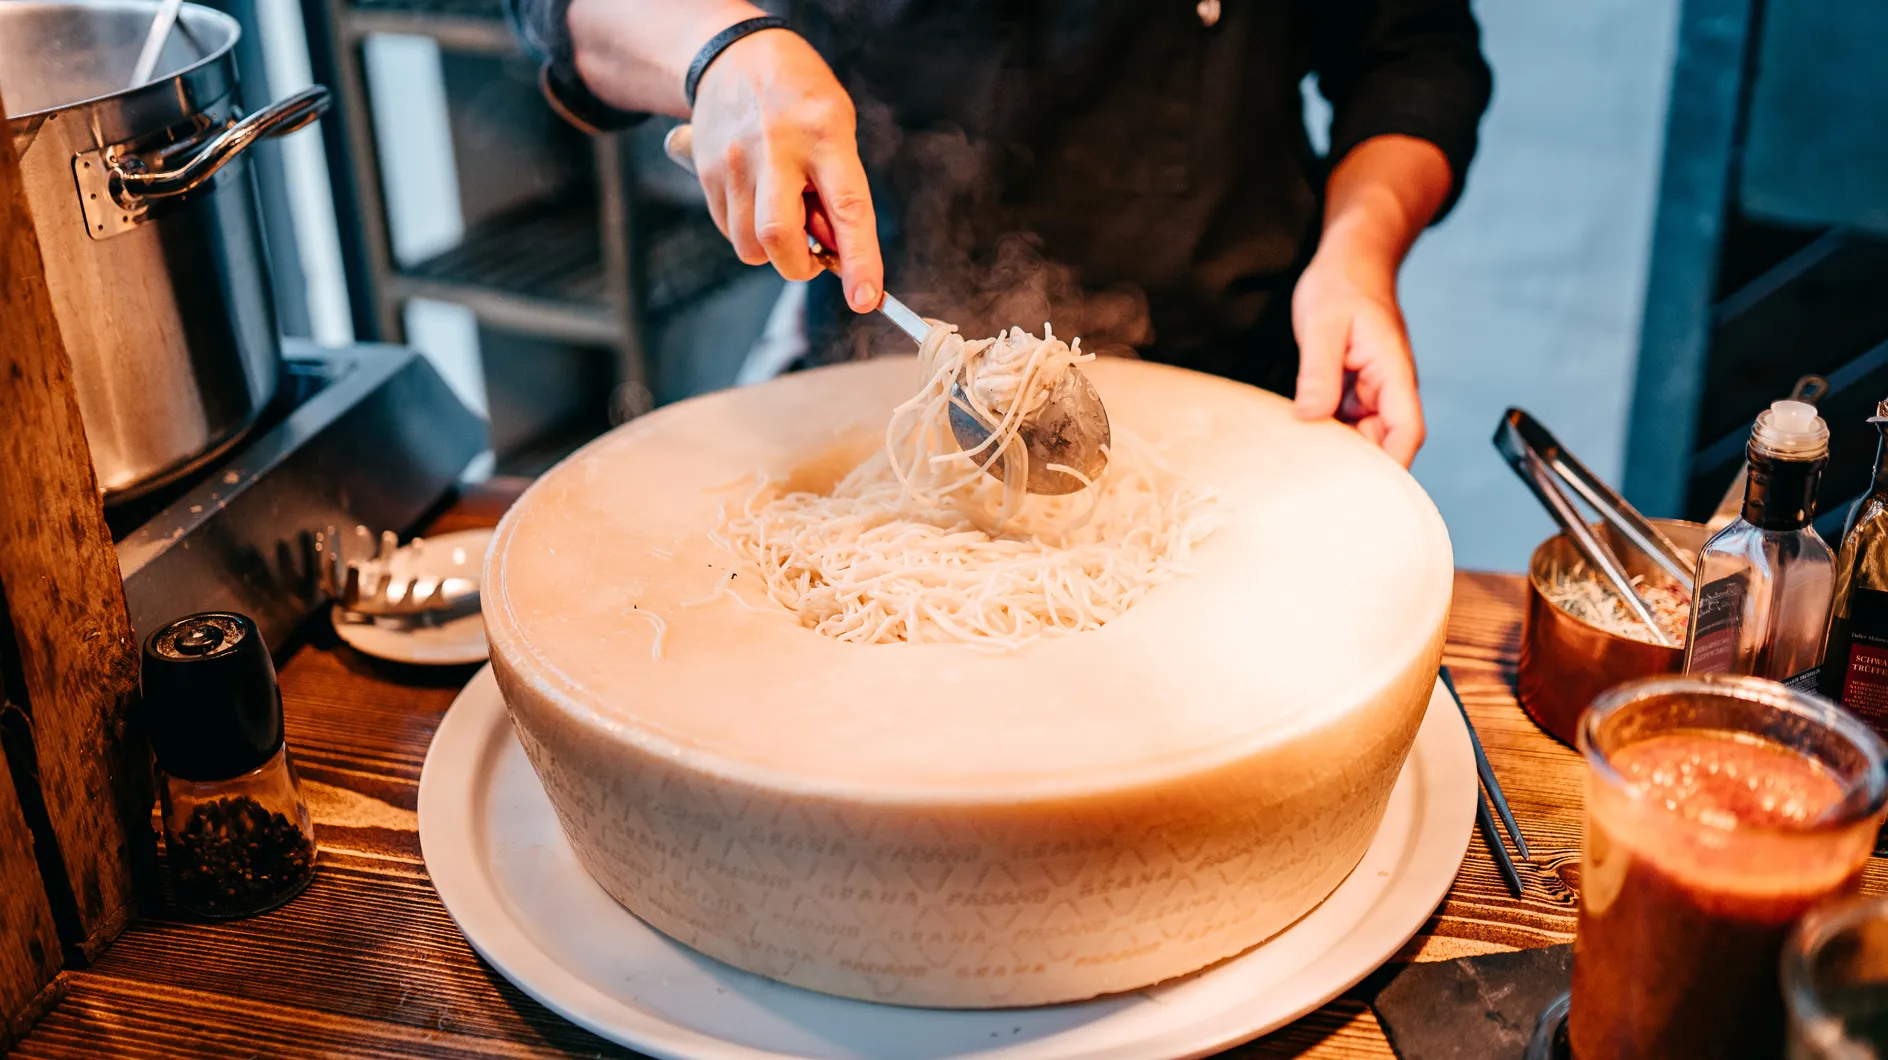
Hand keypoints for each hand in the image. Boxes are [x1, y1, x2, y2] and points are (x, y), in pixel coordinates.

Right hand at [687, 30, 883, 310]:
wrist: (736, 57)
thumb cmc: (803, 101)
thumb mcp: (838, 130)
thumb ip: (839, 191)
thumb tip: (834, 254)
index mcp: (824, 135)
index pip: (847, 208)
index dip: (859, 260)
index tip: (865, 298)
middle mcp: (775, 148)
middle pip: (778, 237)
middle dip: (798, 266)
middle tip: (812, 256)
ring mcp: (734, 161)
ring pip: (749, 245)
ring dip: (772, 249)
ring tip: (784, 209)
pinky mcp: (705, 172)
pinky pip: (729, 230)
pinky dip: (749, 231)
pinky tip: (759, 198)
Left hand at [1292, 135, 1452, 467]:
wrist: (1350, 258)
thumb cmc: (1342, 284)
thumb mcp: (1322, 324)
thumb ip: (1319, 372)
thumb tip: (1311, 416)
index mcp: (1393, 372)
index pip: (1406, 431)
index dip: (1392, 465)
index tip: (1363, 490)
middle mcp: (1388, 387)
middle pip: (1383, 442)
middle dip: (1356, 466)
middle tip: (1314, 485)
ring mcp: (1371, 389)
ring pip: (1361, 435)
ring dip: (1337, 449)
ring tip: (1302, 469)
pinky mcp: (1353, 388)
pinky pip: (1343, 421)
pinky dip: (1326, 432)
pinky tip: (1299, 440)